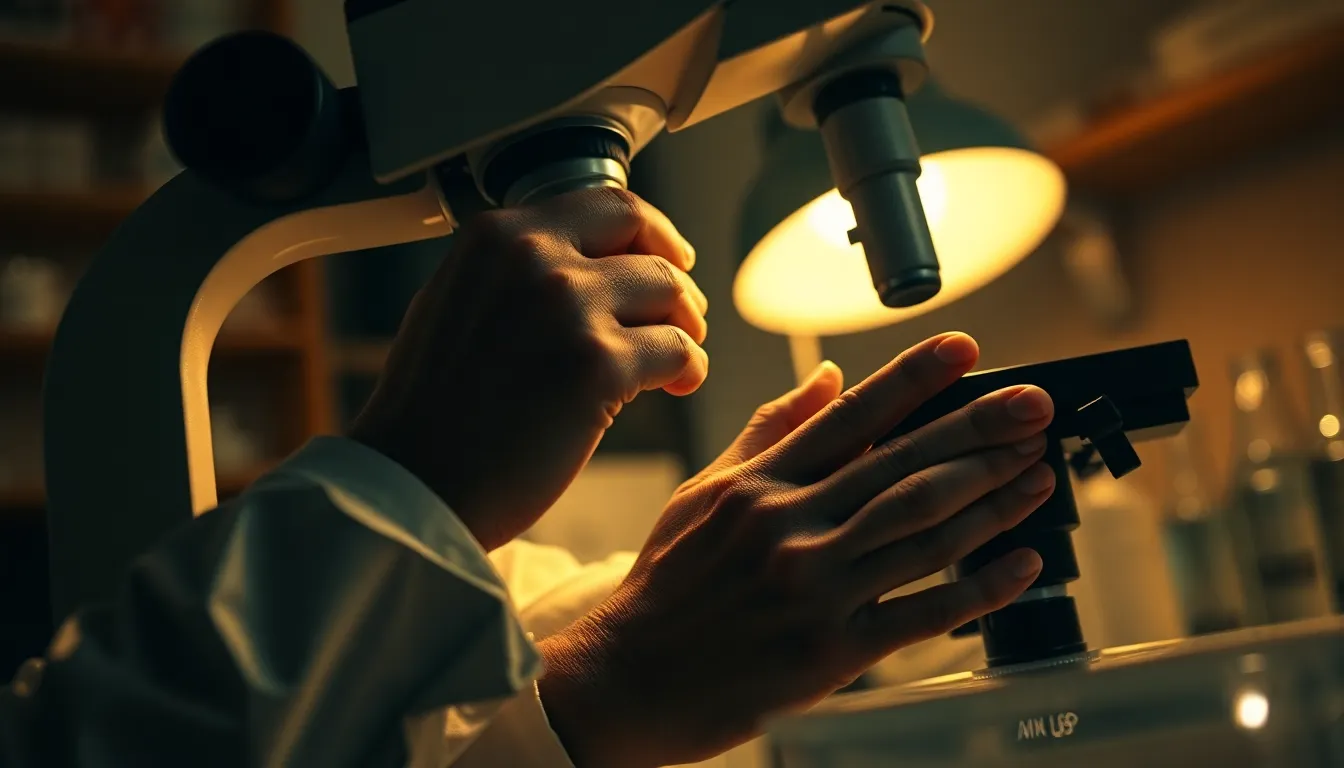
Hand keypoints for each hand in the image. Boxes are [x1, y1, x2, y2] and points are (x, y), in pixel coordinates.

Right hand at [348, 187, 708, 550]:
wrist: (417, 483)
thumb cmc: (432, 413)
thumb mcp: (454, 303)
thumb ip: (513, 272)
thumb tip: (574, 262)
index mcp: (498, 237)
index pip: (606, 204)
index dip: (651, 233)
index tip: (667, 257)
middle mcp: (535, 259)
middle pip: (647, 241)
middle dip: (676, 277)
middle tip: (684, 313)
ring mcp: (570, 309)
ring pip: (671, 294)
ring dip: (685, 326)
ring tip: (678, 359)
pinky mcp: (599, 366)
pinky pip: (678, 351)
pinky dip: (689, 368)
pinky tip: (678, 385)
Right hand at [536, 333, 1056, 766]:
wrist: (630, 678)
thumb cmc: (668, 585)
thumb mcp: (704, 493)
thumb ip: (770, 433)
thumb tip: (826, 379)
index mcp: (760, 485)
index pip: (852, 417)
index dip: (915, 379)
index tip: (967, 351)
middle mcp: (791, 528)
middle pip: (905, 467)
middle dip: (980, 431)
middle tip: (1036, 408)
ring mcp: (815, 589)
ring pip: (922, 530)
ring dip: (992, 499)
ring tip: (1038, 472)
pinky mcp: (832, 651)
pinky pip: (922, 611)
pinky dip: (980, 587)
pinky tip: (1022, 563)